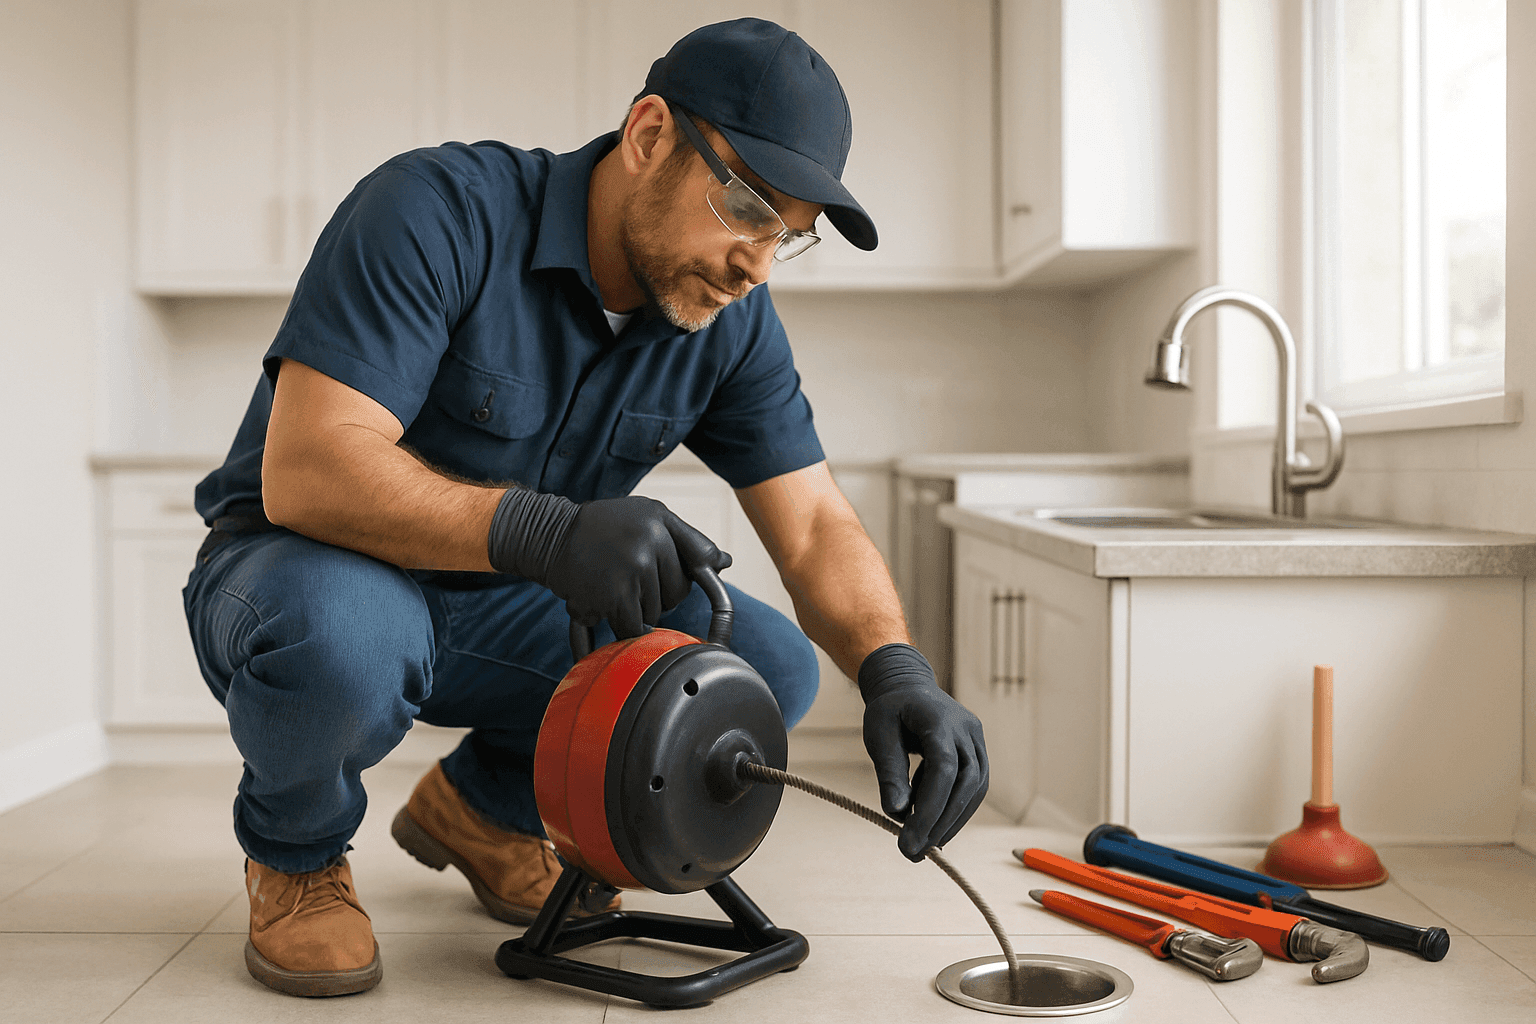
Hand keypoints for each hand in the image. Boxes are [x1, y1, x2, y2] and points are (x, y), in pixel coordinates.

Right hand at [545, 496, 730, 637]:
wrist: (549, 535)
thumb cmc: (605, 526)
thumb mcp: (650, 517)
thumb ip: (689, 540)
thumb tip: (724, 563)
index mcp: (661, 524)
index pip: (694, 568)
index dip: (676, 575)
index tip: (658, 575)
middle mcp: (647, 548)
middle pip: (675, 596)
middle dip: (657, 595)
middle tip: (629, 578)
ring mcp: (628, 575)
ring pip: (654, 615)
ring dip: (637, 611)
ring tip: (613, 588)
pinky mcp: (608, 600)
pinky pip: (632, 630)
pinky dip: (621, 627)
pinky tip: (606, 607)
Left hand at [859, 644, 987, 860]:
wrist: (908, 687)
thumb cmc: (889, 710)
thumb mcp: (878, 733)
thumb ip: (889, 770)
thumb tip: (895, 813)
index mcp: (940, 720)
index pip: (944, 769)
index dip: (930, 808)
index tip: (909, 841)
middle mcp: (967, 731)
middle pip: (966, 784)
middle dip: (942, 822)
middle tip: (915, 852)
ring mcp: (977, 742)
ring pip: (975, 790)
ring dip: (951, 822)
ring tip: (923, 846)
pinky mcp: (978, 754)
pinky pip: (972, 788)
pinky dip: (953, 810)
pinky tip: (931, 826)